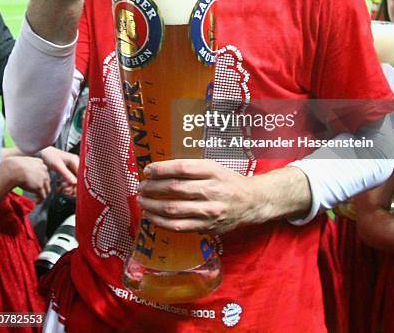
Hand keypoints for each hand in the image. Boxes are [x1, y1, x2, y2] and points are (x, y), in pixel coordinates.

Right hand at [4, 156, 50, 202]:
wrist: (13, 170)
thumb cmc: (13, 166)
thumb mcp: (22, 162)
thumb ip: (26, 166)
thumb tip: (20, 169)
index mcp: (40, 162)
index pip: (44, 171)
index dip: (41, 178)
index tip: (37, 182)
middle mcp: (43, 170)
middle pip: (47, 180)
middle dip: (43, 186)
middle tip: (39, 191)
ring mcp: (42, 178)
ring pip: (46, 188)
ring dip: (43, 194)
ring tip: (38, 199)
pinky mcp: (39, 186)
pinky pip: (43, 196)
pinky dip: (41, 200)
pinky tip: (37, 202)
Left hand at [40, 147, 78, 196]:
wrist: (44, 153)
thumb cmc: (50, 156)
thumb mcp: (58, 166)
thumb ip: (67, 174)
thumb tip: (75, 182)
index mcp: (76, 161)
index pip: (82, 175)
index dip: (78, 184)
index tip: (73, 190)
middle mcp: (76, 164)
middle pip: (79, 180)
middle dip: (72, 187)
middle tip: (65, 190)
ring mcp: (73, 168)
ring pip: (75, 182)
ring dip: (68, 187)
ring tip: (61, 188)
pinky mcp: (69, 171)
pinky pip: (70, 181)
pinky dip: (66, 185)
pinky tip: (61, 186)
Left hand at [137, 159, 271, 234]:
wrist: (252, 202)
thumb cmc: (229, 181)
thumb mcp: (214, 167)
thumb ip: (192, 168)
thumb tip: (160, 170)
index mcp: (213, 171)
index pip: (182, 168)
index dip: (161, 169)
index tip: (148, 170)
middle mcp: (212, 190)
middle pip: (175, 188)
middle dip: (152, 187)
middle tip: (141, 186)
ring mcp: (209, 211)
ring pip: (174, 209)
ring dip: (153, 205)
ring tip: (142, 201)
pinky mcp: (207, 227)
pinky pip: (179, 226)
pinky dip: (161, 222)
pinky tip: (151, 216)